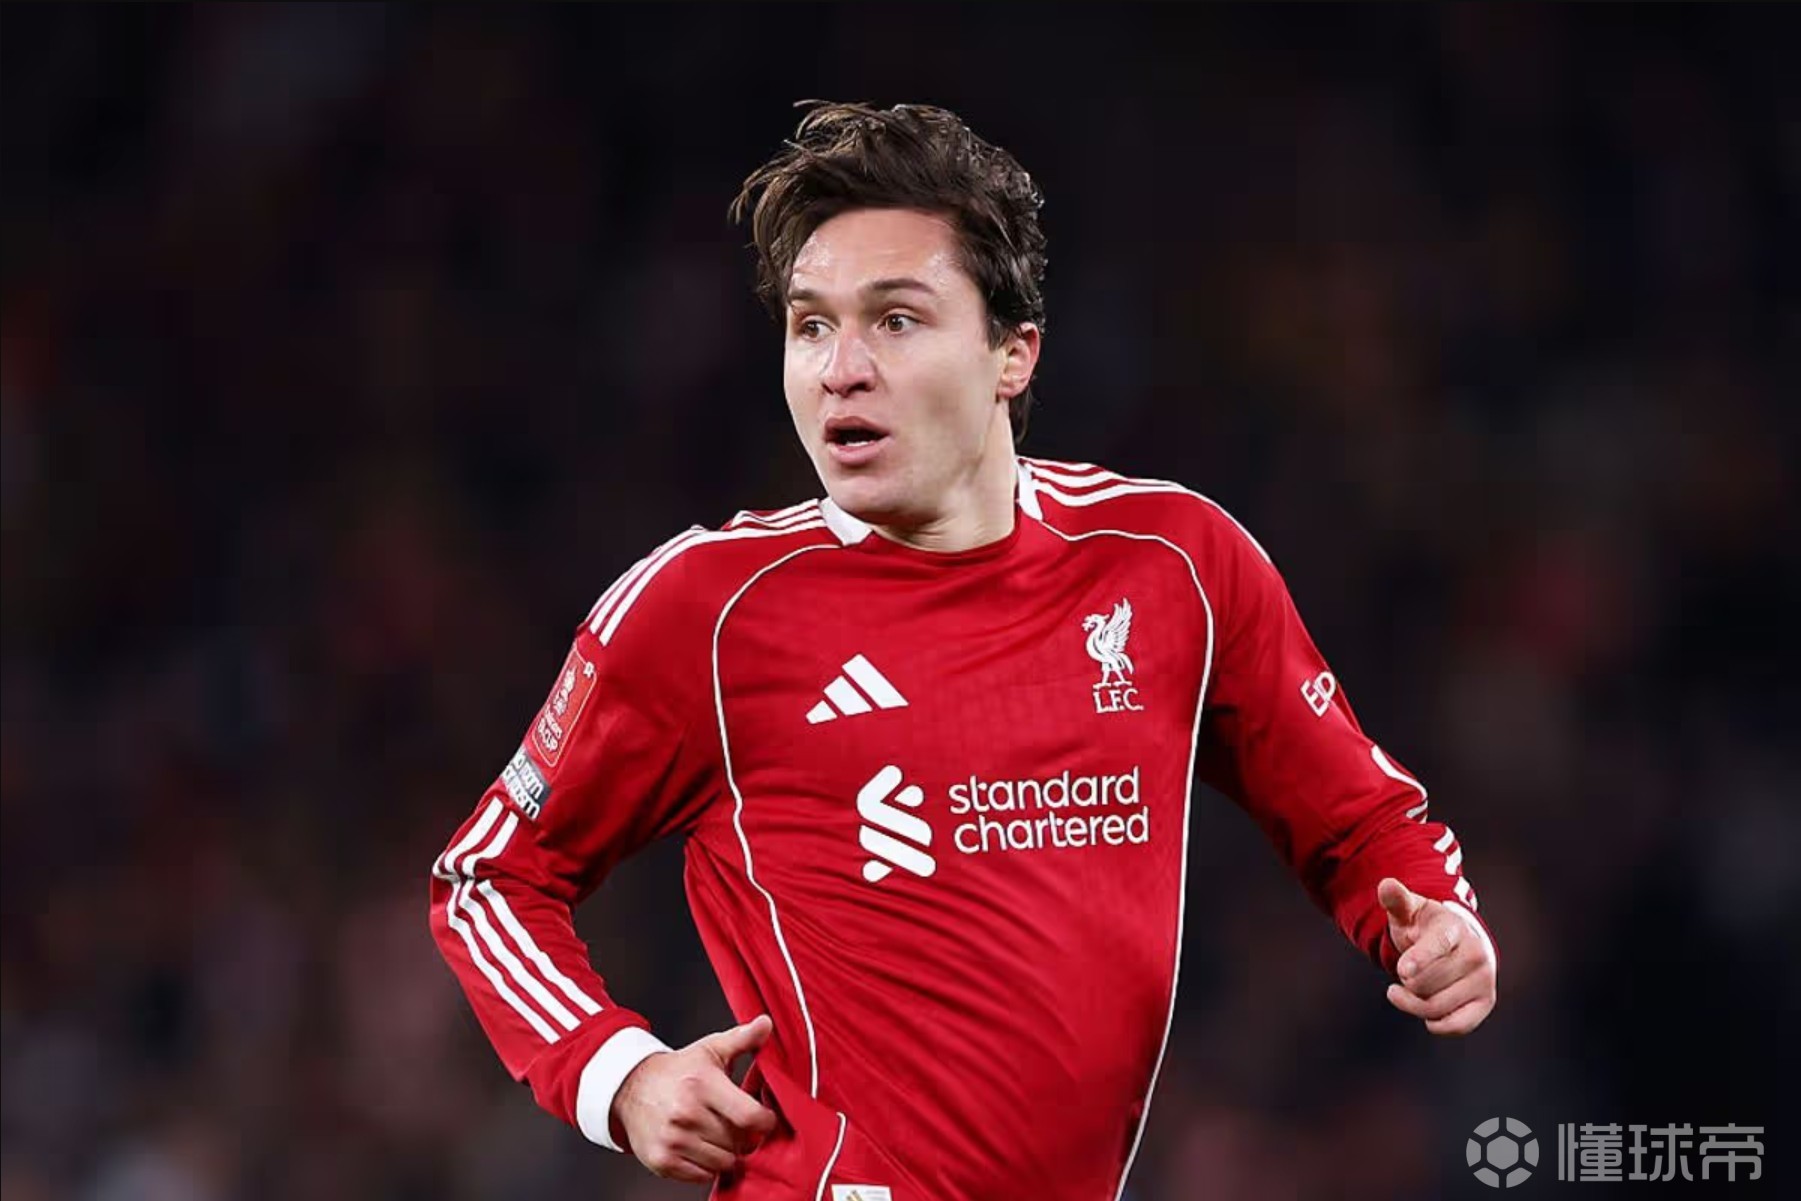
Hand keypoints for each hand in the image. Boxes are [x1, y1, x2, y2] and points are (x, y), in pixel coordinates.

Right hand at [612, 1014, 778, 1183]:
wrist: (630, 1088)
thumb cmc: (677, 1071)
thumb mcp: (710, 1049)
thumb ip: (742, 1038)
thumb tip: (766, 1023)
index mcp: (702, 1084)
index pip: (749, 1117)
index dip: (765, 1122)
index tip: (764, 1119)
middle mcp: (686, 1113)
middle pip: (738, 1142)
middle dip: (744, 1136)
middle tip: (736, 1124)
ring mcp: (673, 1140)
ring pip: (723, 1162)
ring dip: (727, 1152)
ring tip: (717, 1134)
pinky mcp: (662, 1161)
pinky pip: (703, 1176)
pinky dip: (708, 1166)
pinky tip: (701, 1146)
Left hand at [1378, 877, 1496, 1035]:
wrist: (1458, 943)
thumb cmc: (1427, 927)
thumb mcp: (1410, 910)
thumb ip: (1397, 900)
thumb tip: (1386, 885)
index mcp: (1454, 928)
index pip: (1437, 945)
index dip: (1419, 959)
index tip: (1404, 970)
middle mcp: (1475, 954)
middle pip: (1424, 983)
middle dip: (1405, 981)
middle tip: (1406, 970)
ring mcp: (1484, 979)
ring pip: (1435, 1007)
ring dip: (1413, 1003)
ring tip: (1410, 987)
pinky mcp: (1486, 1002)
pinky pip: (1456, 1026)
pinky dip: (1435, 1023)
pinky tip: (1427, 1013)